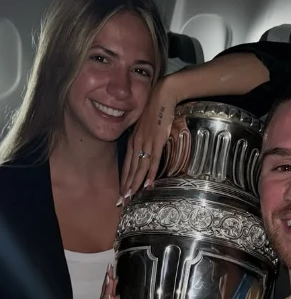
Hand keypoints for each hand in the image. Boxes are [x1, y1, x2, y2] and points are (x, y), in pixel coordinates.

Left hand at [120, 76, 178, 201]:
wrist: (162, 96)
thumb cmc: (155, 110)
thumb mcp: (146, 127)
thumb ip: (144, 139)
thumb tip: (146, 151)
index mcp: (134, 141)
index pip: (126, 166)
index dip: (124, 181)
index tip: (121, 194)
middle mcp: (137, 143)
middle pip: (130, 170)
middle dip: (125, 187)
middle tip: (121, 202)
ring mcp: (146, 143)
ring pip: (139, 168)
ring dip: (134, 184)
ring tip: (130, 198)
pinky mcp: (157, 140)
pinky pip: (152, 160)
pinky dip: (150, 173)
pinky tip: (147, 184)